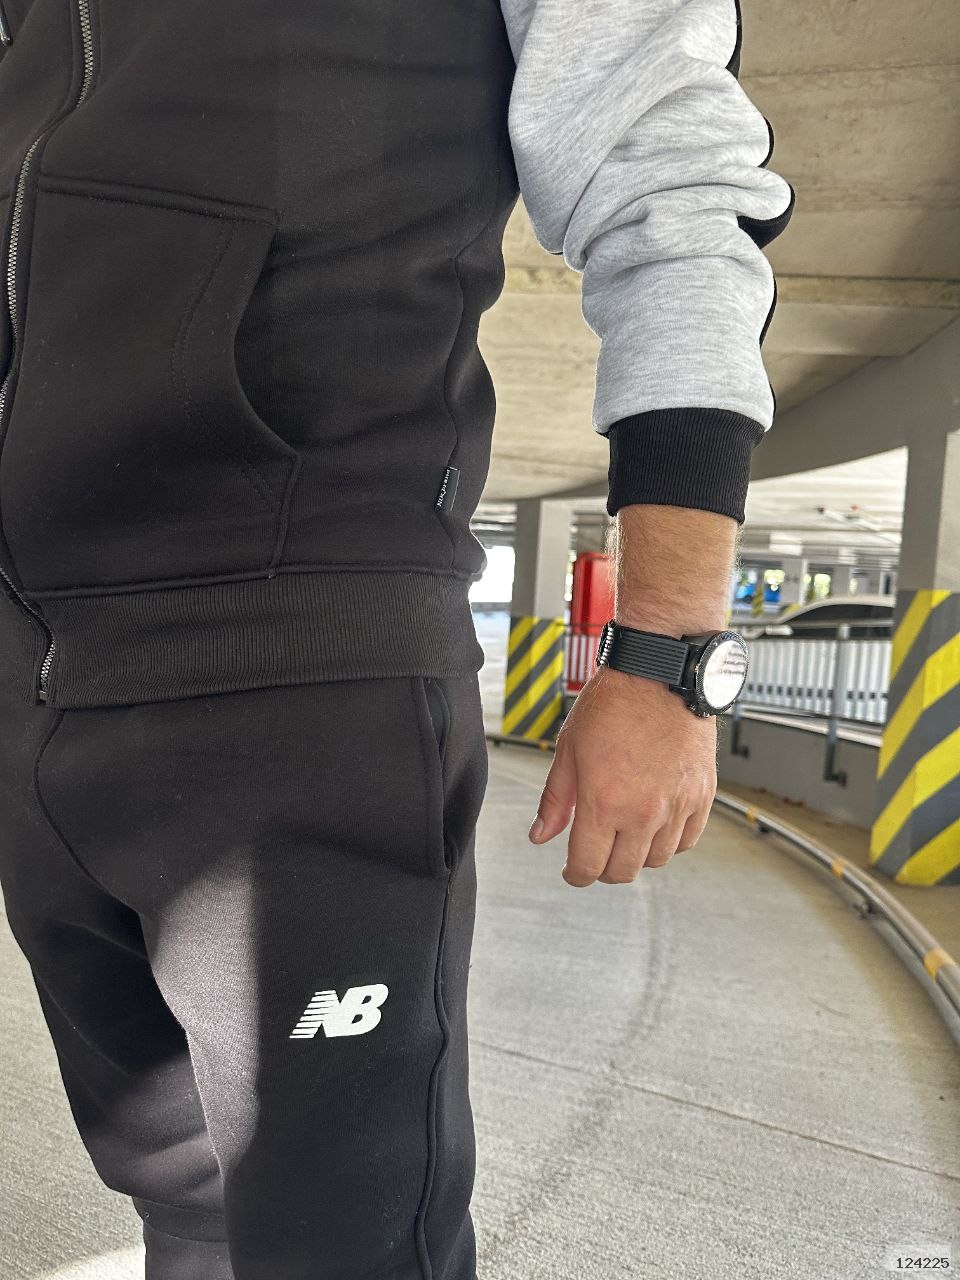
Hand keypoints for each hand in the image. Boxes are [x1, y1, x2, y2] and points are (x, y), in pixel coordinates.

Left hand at [527, 664, 717, 886]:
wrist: (659, 674)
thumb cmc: (612, 704)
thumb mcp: (569, 750)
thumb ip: (555, 800)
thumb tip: (540, 836)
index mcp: (603, 803)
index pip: (587, 866)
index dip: (575, 875)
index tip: (573, 871)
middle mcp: (643, 812)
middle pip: (622, 872)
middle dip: (603, 869)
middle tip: (596, 854)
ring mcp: (677, 806)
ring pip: (656, 860)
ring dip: (637, 855)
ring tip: (625, 833)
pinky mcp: (702, 795)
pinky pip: (688, 840)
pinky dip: (671, 841)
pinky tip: (657, 825)